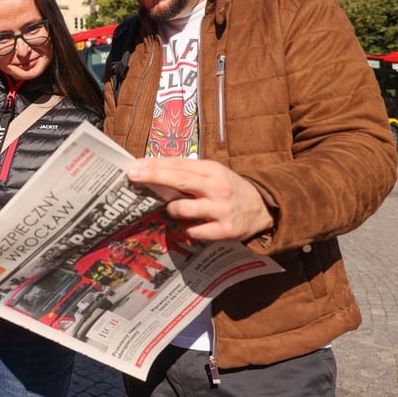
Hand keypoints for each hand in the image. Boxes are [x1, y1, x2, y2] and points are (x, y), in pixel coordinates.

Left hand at [126, 158, 273, 241]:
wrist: (264, 208)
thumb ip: (189, 172)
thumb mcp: (213, 174)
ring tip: (173, 209)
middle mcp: (216, 188)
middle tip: (132, 175)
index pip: (179, 164)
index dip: (155, 164)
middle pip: (179, 180)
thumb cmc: (230, 189)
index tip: (134, 165)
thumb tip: (154, 170)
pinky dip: (186, 229)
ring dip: (171, 209)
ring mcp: (220, 210)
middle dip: (153, 176)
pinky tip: (188, 225)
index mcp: (212, 170)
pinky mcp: (224, 231)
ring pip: (182, 209)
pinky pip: (194, 231)